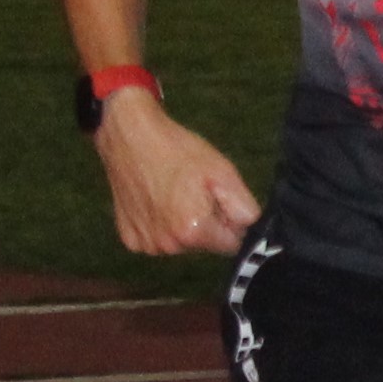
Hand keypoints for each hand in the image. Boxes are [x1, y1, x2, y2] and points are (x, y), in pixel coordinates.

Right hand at [94, 90, 261, 255]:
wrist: (129, 136)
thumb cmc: (178, 150)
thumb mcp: (223, 172)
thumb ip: (244, 208)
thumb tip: (253, 229)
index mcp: (194, 232)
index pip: (232, 245)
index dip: (230, 223)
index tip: (218, 201)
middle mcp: (168, 246)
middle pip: (205, 245)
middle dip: (207, 224)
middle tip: (194, 192)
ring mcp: (146, 245)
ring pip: (181, 244)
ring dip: (183, 226)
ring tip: (172, 194)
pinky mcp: (129, 239)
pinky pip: (156, 240)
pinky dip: (159, 226)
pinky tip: (155, 201)